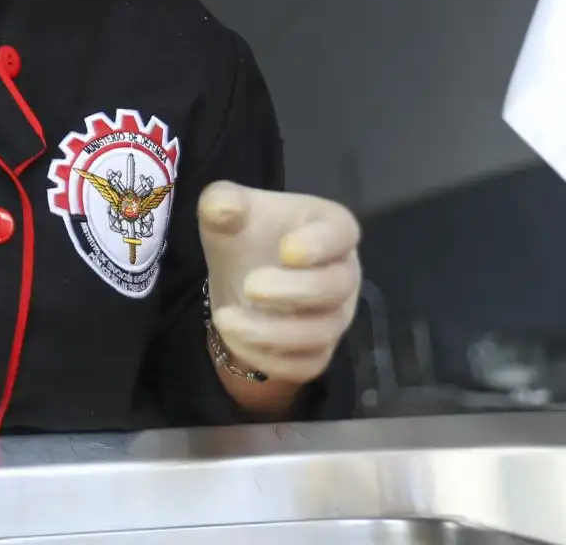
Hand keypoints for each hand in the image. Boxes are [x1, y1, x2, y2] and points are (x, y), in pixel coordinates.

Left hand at [197, 181, 360, 385]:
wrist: (239, 273)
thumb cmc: (245, 234)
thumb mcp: (226, 210)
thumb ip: (223, 202)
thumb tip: (222, 207)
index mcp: (330, 228)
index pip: (342, 233)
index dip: (321, 244)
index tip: (288, 250)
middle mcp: (343, 274)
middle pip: (336, 287)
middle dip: (293, 290)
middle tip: (250, 285)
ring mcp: (334, 316)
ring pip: (321, 333)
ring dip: (273, 331)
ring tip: (226, 318)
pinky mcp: (318, 351)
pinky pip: (306, 364)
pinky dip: (269, 358)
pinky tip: (234, 339)